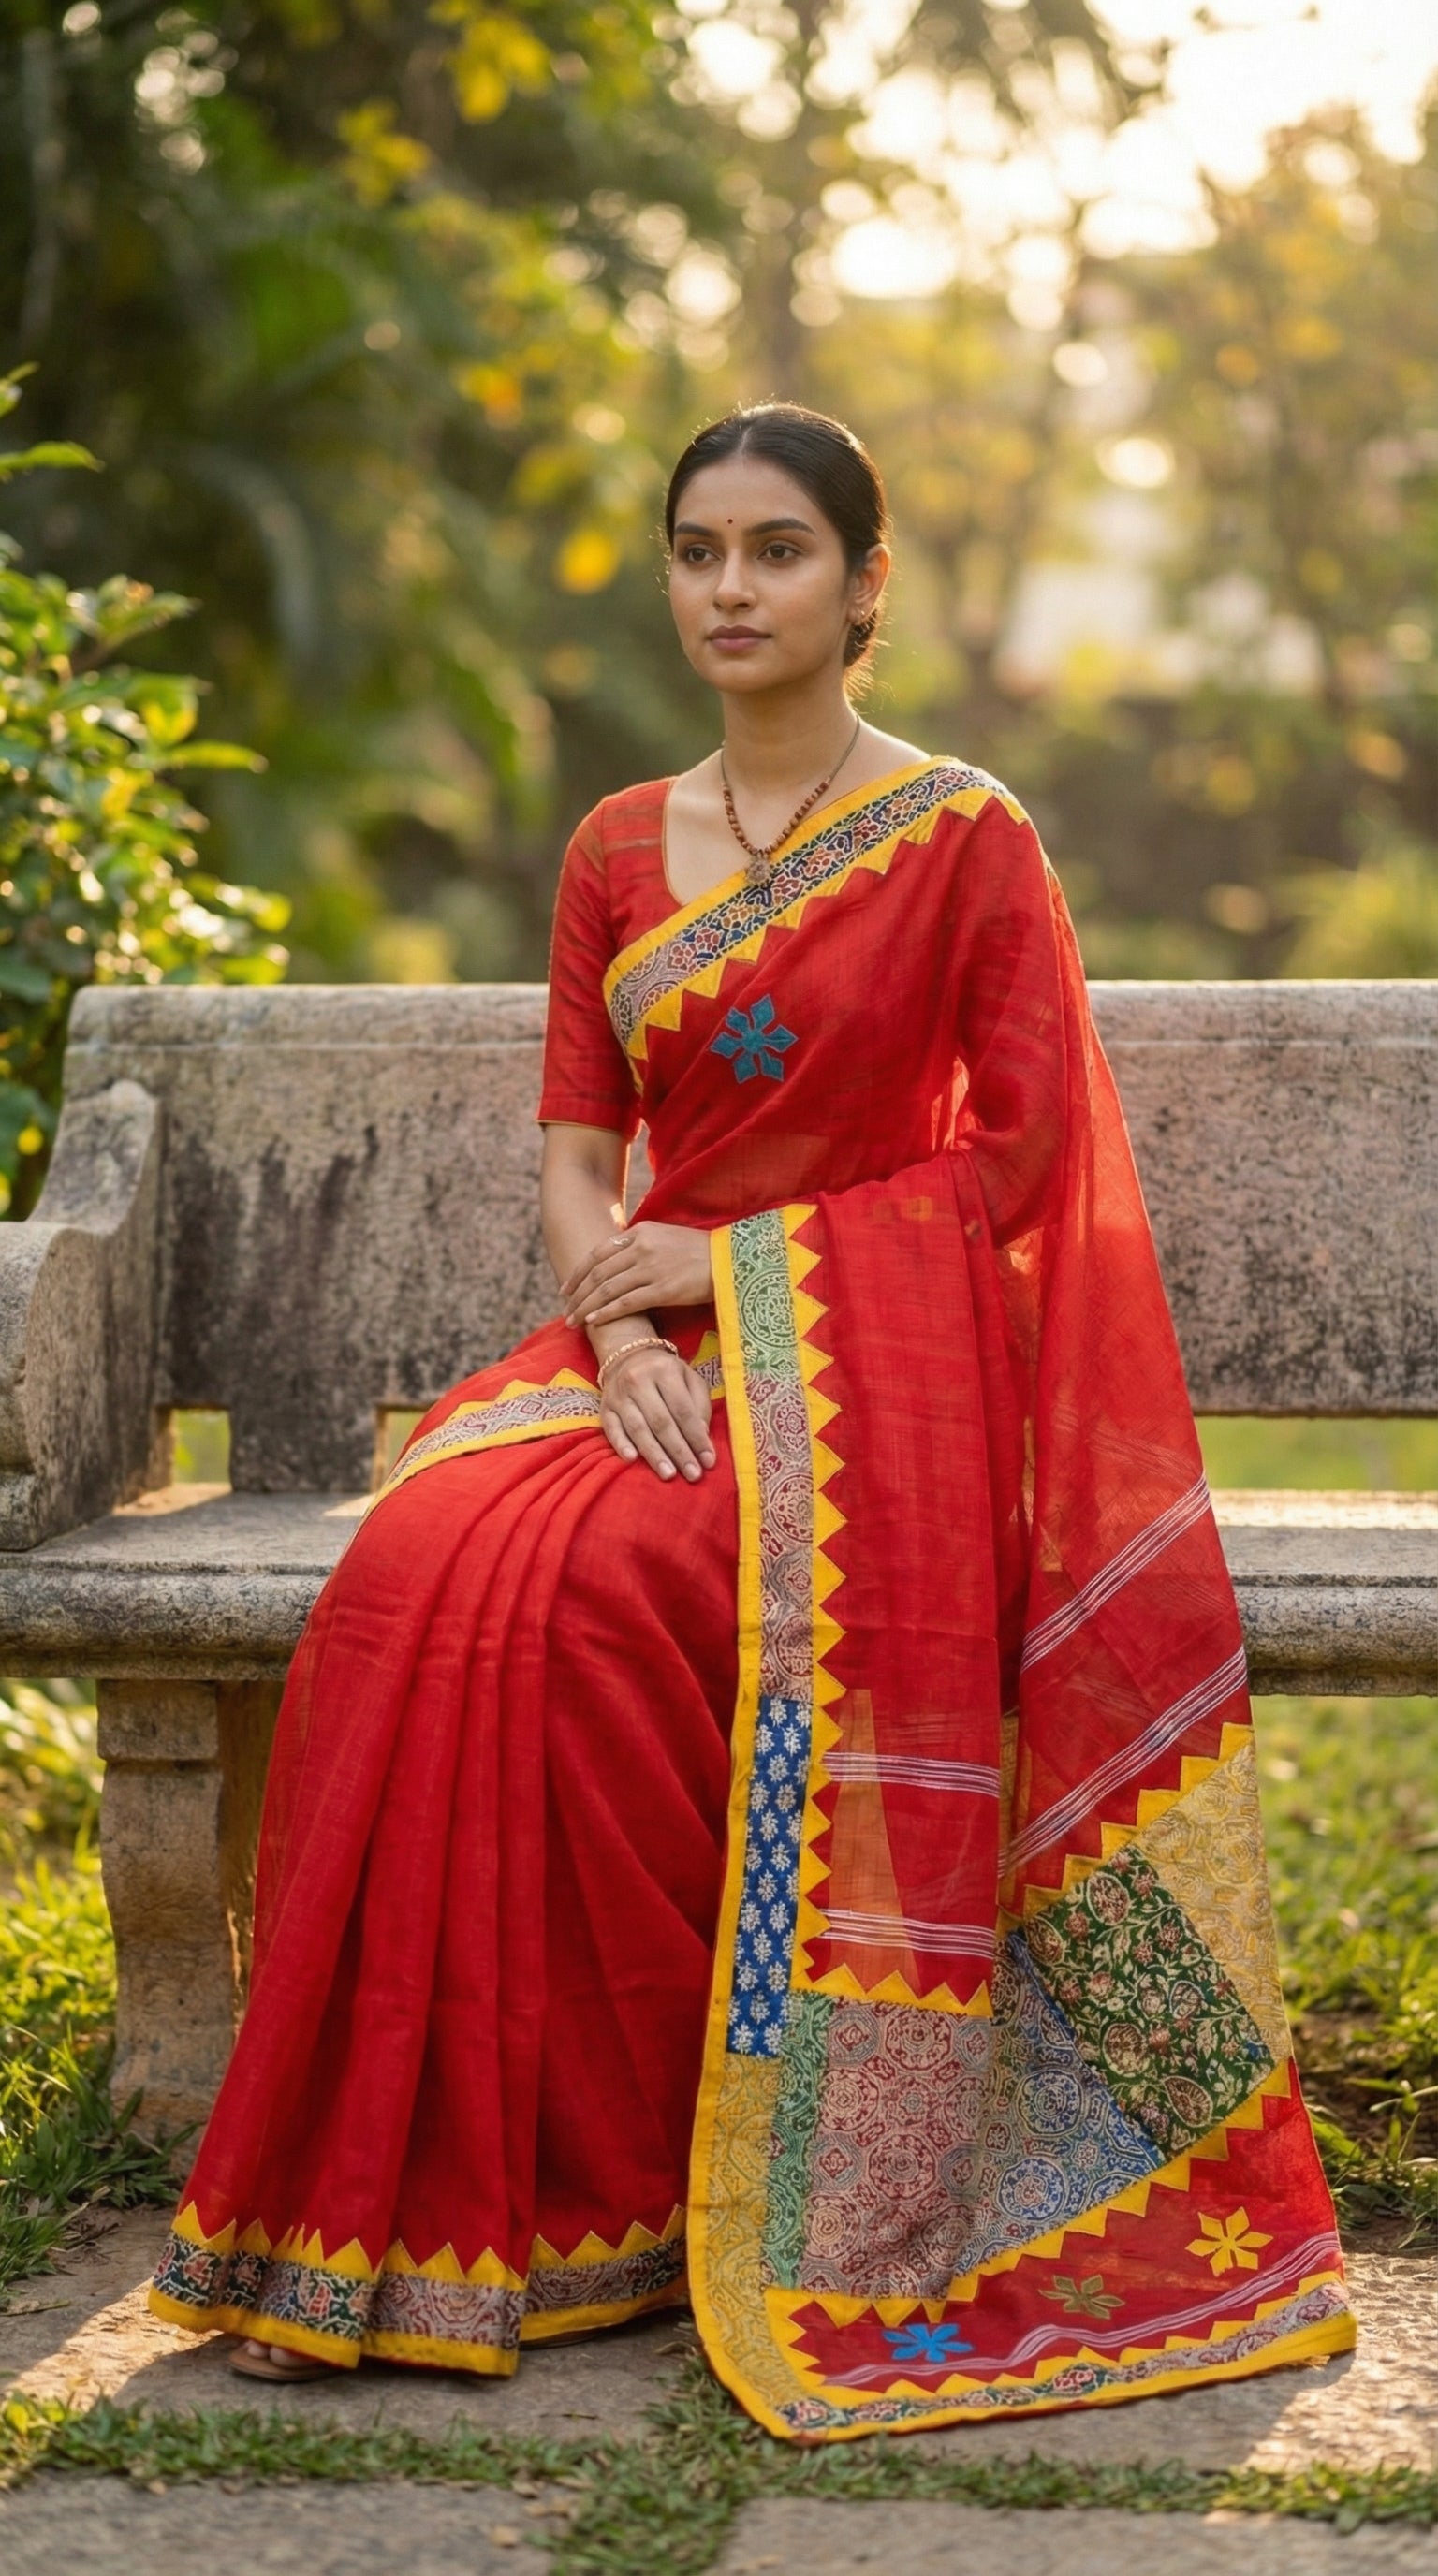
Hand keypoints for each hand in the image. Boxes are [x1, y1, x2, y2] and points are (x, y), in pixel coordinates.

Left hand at [563, 1220, 713, 1329]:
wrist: (730, 1259)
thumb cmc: (699, 1252)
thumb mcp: (665, 1237)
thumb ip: (639, 1245)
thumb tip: (615, 1263)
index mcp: (640, 1232)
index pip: (598, 1253)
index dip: (578, 1273)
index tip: (566, 1289)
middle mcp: (642, 1247)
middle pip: (598, 1273)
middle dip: (577, 1294)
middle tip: (565, 1309)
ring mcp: (652, 1268)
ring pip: (607, 1289)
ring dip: (586, 1307)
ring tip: (573, 1321)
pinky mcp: (664, 1289)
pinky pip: (626, 1303)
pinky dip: (606, 1313)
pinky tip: (594, 1322)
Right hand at [600, 1346, 715, 1481]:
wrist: (628, 1357)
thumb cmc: (666, 1373)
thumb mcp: (690, 1378)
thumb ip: (699, 1405)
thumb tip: (702, 1436)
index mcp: (665, 1370)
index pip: (683, 1410)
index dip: (696, 1437)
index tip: (708, 1461)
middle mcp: (639, 1380)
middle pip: (661, 1422)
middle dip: (679, 1451)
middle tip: (692, 1474)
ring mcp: (619, 1395)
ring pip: (638, 1428)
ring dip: (654, 1454)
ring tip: (669, 1474)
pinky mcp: (604, 1408)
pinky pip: (611, 1429)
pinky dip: (621, 1444)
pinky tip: (632, 1460)